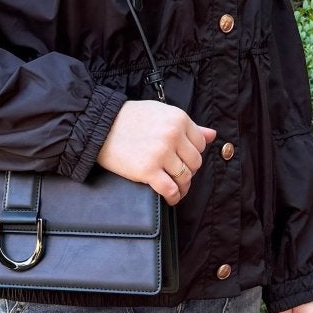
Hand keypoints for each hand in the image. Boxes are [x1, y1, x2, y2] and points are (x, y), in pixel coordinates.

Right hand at [96, 101, 215, 203]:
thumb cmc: (130, 119)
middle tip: (178, 174)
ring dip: (182, 186)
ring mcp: (161, 153)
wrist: (100, 126)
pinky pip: (170, 189)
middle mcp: (173, 135)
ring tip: (176, 188)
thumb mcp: (161, 113)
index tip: (183, 159)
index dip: (192, 154)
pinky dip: (173, 197)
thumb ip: (188, 125)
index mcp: (178, 119)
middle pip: (195, 162)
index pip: (200, 144)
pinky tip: (170, 199)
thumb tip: (212, 135)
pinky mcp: (148, 170)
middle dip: (188, 171)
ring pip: (185, 177)